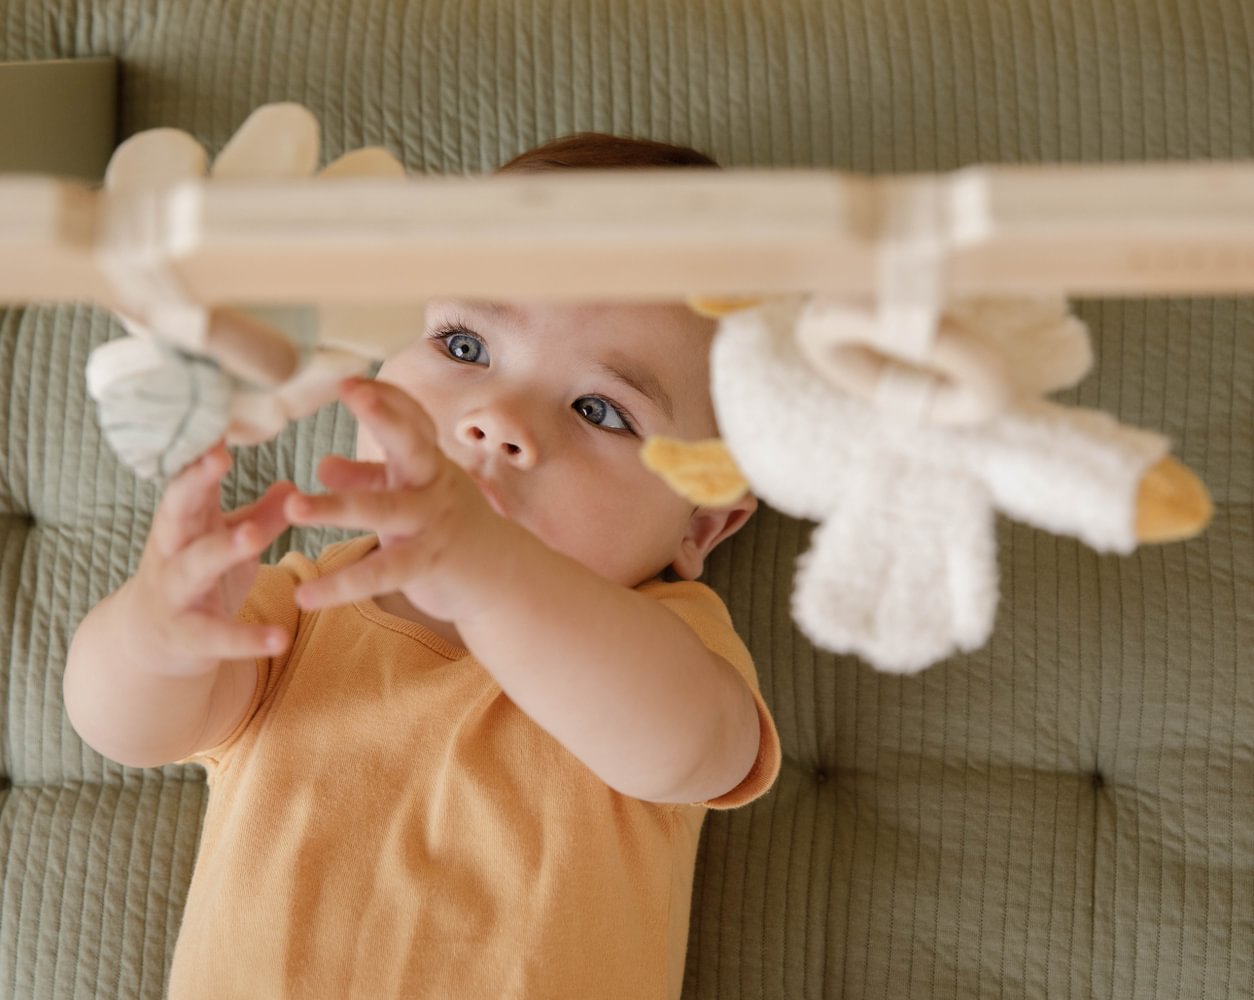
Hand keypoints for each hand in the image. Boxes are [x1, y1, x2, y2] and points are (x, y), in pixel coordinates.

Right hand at [125, 442, 296, 674]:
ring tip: (255, 536)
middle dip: (195, 482)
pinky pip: (217, 636)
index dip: (201, 449)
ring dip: (223, 549)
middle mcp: (173, 549)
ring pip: (195, 565)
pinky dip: (248, 638)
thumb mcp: (229, 543)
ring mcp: (175, 591)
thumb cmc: (198, 577)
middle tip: (219, 455)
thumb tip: (296, 485)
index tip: (216, 416)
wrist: (149, 644)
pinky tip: (281, 637)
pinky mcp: (187, 635)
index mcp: (185, 520)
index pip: (190, 476)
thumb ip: (262, 516)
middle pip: (177, 509)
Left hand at [284, 379, 518, 622]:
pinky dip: (340, 585)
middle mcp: (434, 485)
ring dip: (337, 507)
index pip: (411, 419)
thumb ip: (369, 479)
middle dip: (383, 416)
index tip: (349, 380)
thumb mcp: (411, 496)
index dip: (385, 398)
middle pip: (412, 444)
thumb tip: (324, 464)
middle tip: (352, 390)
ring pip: (384, 510)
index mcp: (428, 463)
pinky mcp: (427, 563)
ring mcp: (432, 522)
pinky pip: (380, 572)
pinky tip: (306, 594)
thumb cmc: (448, 528)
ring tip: (294, 507)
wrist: (503, 575)